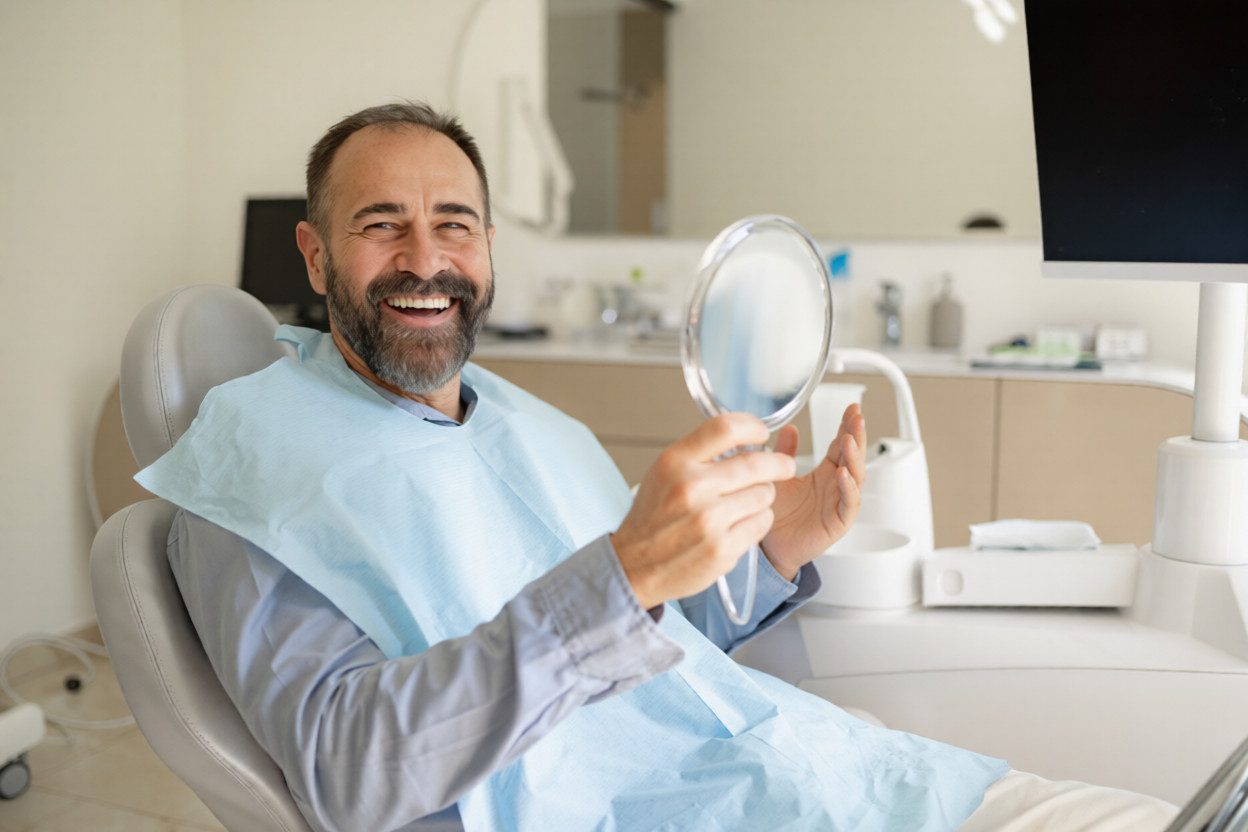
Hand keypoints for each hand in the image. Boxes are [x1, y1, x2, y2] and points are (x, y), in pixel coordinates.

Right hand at [612, 413, 797, 609]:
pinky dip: (758, 521)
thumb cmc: (654, 516)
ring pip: (765, 494)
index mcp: (676, 462)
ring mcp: (708, 520)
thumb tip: (747, 438)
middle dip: (778, 464)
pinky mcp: (722, 548)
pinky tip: (740, 523)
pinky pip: (762, 523)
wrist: (635, 564)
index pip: (726, 428)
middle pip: (757, 463)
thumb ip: (702, 452)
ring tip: (745, 502)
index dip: (753, 427)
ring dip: (762, 496)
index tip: (762, 433)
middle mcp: (691, 488)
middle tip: (784, 466)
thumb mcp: (665, 471)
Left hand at [761, 404, 866, 579]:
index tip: (853, 408)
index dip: (848, 426)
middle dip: (856, 435)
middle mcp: (836, 486)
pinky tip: (844, 474)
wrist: (770, 547)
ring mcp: (840, 503)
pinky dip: (849, 488)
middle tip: (857, 417)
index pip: (841, 445)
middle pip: (853, 456)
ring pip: (856, 477)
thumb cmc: (776, 515)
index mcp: (825, 473)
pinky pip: (849, 503)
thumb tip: (790, 428)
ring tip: (848, 440)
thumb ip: (784, 453)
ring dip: (854, 457)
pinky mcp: (839, 522)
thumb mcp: (778, 477)